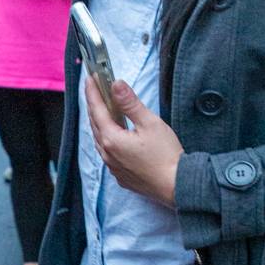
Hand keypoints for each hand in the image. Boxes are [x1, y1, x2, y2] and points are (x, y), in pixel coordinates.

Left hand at [85, 77, 182, 206]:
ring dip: (99, 123)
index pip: (97, 110)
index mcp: (111, 139)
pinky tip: (113, 135)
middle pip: (95, 124)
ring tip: (102, 109)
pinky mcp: (120, 175)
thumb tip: (116, 85)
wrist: (176, 186)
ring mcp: (112, 166)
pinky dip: (106, 139)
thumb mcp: (150, 123)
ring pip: (99, 140)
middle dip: (93, 105)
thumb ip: (130, 104)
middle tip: (94, 89)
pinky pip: (107, 153)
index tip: (89, 78)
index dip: (92, 92)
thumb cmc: (166, 155)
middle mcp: (107, 154)